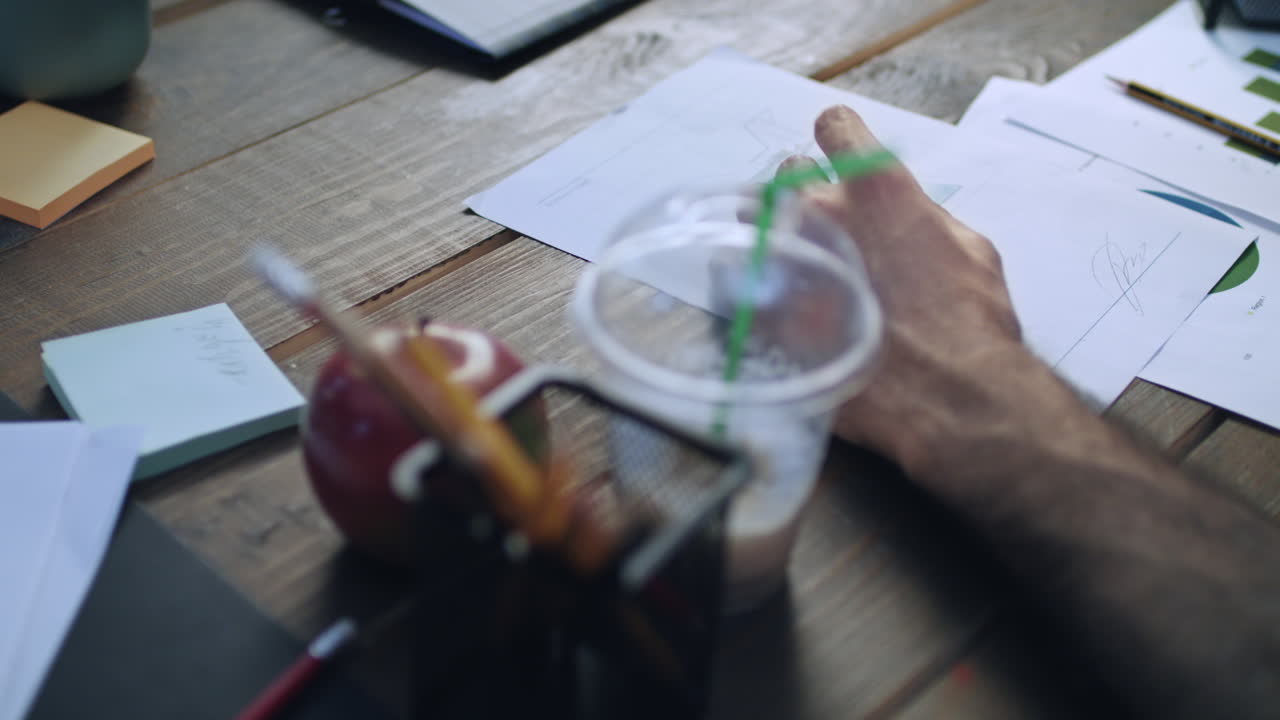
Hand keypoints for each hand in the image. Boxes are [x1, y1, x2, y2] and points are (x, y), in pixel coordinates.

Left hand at [784, 106, 1050, 476]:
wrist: (949, 395)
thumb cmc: (971, 324)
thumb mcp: (972, 250)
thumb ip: (925, 218)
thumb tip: (906, 215)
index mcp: (877, 188)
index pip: (837, 128)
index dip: (838, 137)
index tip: (836, 148)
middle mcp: (823, 212)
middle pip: (786, 175)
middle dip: (798, 191)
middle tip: (816, 221)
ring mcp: (787, 260)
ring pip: (752, 222)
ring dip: (768, 233)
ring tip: (789, 261)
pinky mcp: (764, 309)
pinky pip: (736, 281)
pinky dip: (753, 285)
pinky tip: (774, 303)